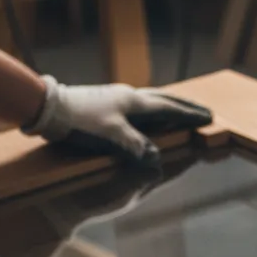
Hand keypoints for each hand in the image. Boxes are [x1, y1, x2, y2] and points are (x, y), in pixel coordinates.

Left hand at [23, 76, 212, 165]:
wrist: (48, 109)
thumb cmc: (81, 122)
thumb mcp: (112, 137)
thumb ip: (136, 146)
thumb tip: (157, 159)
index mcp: (135, 103)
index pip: (170, 109)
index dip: (190, 115)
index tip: (209, 118)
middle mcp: (129, 96)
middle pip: (164, 99)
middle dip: (185, 106)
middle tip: (202, 110)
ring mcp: (116, 97)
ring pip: (151, 99)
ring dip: (169, 105)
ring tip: (180, 109)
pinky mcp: (105, 101)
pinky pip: (139, 104)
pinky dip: (152, 108)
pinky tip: (146, 113)